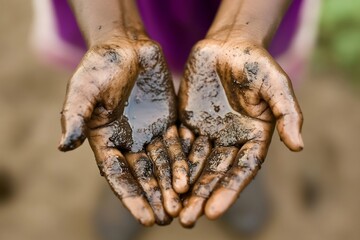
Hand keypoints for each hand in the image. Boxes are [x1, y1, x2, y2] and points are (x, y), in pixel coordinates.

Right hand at [58, 38, 186, 225]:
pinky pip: (179, 144)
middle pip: (144, 175)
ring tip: (185, 203)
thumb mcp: (83, 89)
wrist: (125, 46)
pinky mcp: (168, 121)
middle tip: (170, 218)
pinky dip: (185, 160)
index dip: (132, 198)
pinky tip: (194, 176)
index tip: (146, 218)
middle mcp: (129, 142)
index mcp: (106, 141)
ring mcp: (150, 133)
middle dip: (156, 196)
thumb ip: (76, 116)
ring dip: (173, 184)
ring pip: (164, 164)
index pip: (119, 176)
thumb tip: (64, 146)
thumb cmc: (99, 66)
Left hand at [178, 39, 302, 226]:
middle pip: (215, 172)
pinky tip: (160, 178)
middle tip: (187, 219)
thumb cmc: (256, 63)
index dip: (229, 190)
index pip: (241, 170)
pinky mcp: (188, 121)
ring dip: (183, 185)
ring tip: (171, 207)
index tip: (213, 211)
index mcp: (253, 138)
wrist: (229, 45)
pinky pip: (178, 144)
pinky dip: (171, 161)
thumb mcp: (276, 85)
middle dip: (201, 196)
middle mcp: (230, 140)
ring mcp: (208, 132)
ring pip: (194, 163)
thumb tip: (299, 146)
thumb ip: (287, 114)